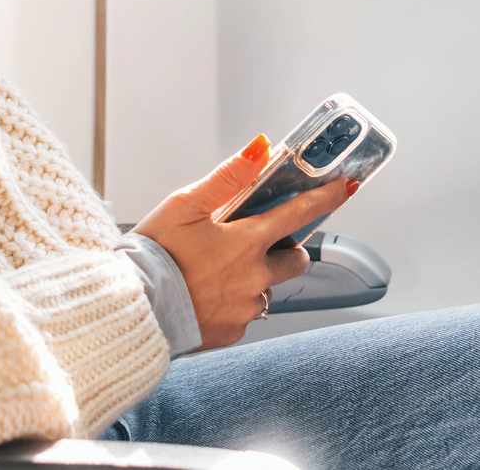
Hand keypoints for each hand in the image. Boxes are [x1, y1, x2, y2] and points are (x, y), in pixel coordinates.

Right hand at [132, 136, 358, 349]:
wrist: (134, 308)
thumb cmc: (156, 254)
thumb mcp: (186, 204)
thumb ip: (228, 177)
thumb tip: (261, 147)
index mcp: (246, 241)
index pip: (299, 214)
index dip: (325, 198)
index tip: (345, 187)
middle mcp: (255, 277)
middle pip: (294, 260)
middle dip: (284, 249)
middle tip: (251, 242)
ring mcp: (246, 308)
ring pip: (267, 287)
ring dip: (253, 277)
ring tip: (214, 271)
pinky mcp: (233, 332)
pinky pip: (246, 313)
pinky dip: (233, 302)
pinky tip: (206, 293)